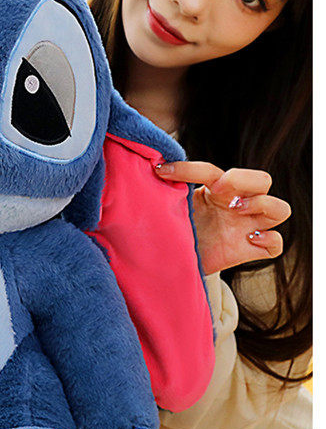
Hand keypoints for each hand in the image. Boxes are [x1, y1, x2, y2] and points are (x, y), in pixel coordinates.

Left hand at [154, 161, 289, 274]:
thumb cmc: (177, 228)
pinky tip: (248, 239)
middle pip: (262, 179)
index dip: (188, 168)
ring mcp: (248, 226)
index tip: (162, 172)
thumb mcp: (171, 208)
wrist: (177, 261)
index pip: (210, 170)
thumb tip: (148, 172)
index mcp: (216, 188)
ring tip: (235, 211)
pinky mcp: (252, 250)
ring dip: (262, 205)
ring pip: (281, 208)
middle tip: (218, 190)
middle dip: (244, 180)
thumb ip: (166, 192)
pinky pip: (277, 244)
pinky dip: (269, 239)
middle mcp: (237, 204)